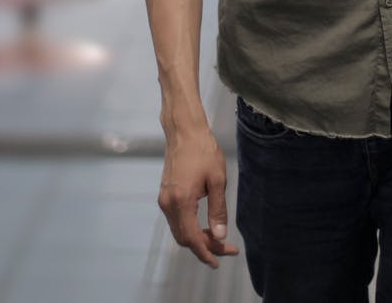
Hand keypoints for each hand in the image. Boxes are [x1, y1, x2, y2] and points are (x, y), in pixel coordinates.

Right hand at [157, 120, 238, 267]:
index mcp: (181, 201)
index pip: (191, 238)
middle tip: (227, 248)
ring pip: (180, 230)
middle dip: (205, 247)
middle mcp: (168, 204)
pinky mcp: (165, 194)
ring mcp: (164, 199)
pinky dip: (191, 227)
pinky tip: (206, 225)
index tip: (219, 261)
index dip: (206, 252)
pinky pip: (177, 220)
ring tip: (219, 238)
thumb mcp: (217, 180)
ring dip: (198, 238)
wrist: (184, 131)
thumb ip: (218, 210)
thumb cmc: (203, 151)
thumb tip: (220, 236)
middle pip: (184, 238)